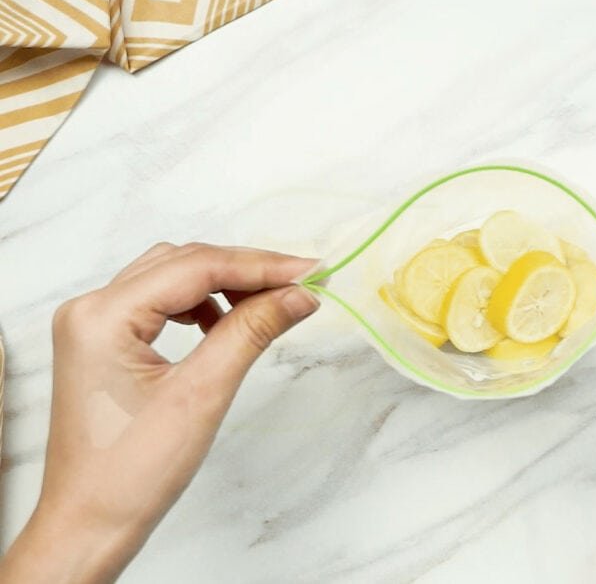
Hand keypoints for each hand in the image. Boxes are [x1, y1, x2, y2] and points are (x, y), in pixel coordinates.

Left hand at [0, 243, 319, 583]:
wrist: (91, 524)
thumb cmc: (132, 472)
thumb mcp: (202, 393)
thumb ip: (252, 331)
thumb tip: (299, 295)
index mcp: (102, 316)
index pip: (196, 267)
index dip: (260, 265)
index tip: (311, 270)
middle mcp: (91, 309)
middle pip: (183, 263)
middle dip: (246, 270)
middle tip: (302, 283)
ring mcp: (94, 325)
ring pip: (172, 278)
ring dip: (225, 284)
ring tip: (271, 304)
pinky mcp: (104, 342)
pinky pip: (160, 303)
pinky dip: (202, 305)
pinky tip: (228, 324)